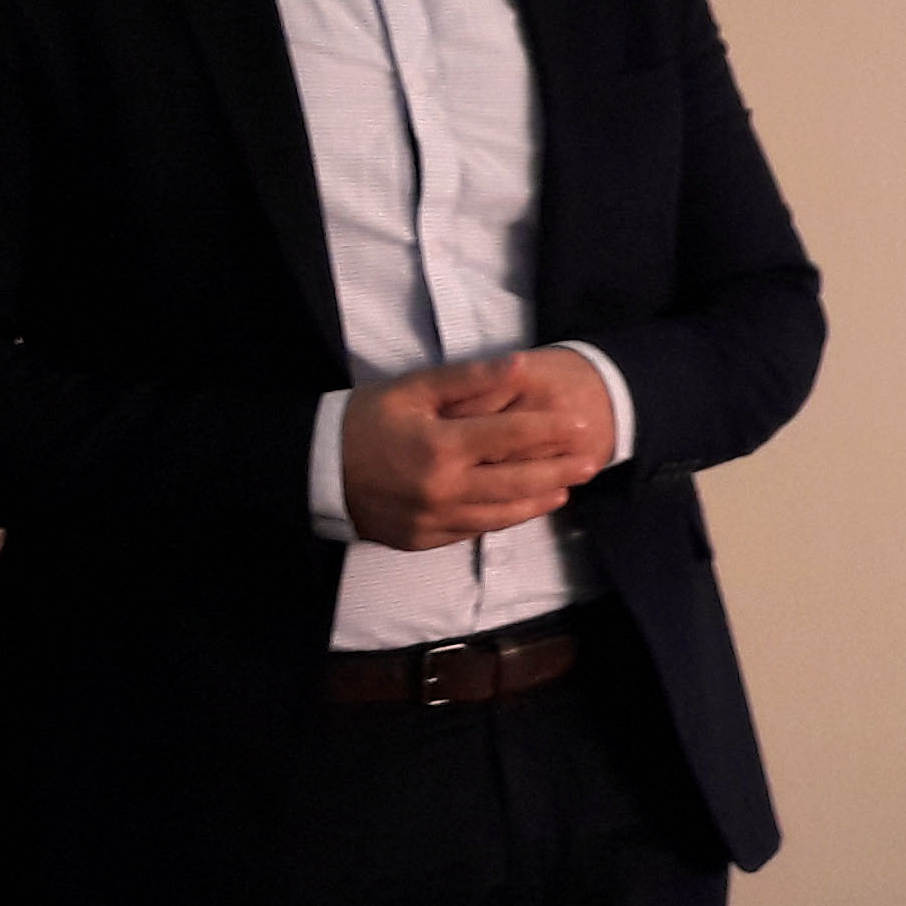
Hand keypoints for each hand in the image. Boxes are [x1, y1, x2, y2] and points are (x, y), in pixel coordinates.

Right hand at [339, 349, 615, 550]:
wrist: (313, 470)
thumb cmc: (364, 421)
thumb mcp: (411, 391)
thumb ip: (468, 380)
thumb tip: (519, 365)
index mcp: (439, 447)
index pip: (510, 439)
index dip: (550, 431)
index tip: (582, 424)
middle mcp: (441, 489)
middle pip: (516, 483)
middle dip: (559, 471)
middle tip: (592, 461)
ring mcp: (433, 520)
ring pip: (501, 515)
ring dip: (539, 501)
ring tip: (566, 488)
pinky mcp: (424, 540)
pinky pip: (475, 531)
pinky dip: (505, 519)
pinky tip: (524, 507)